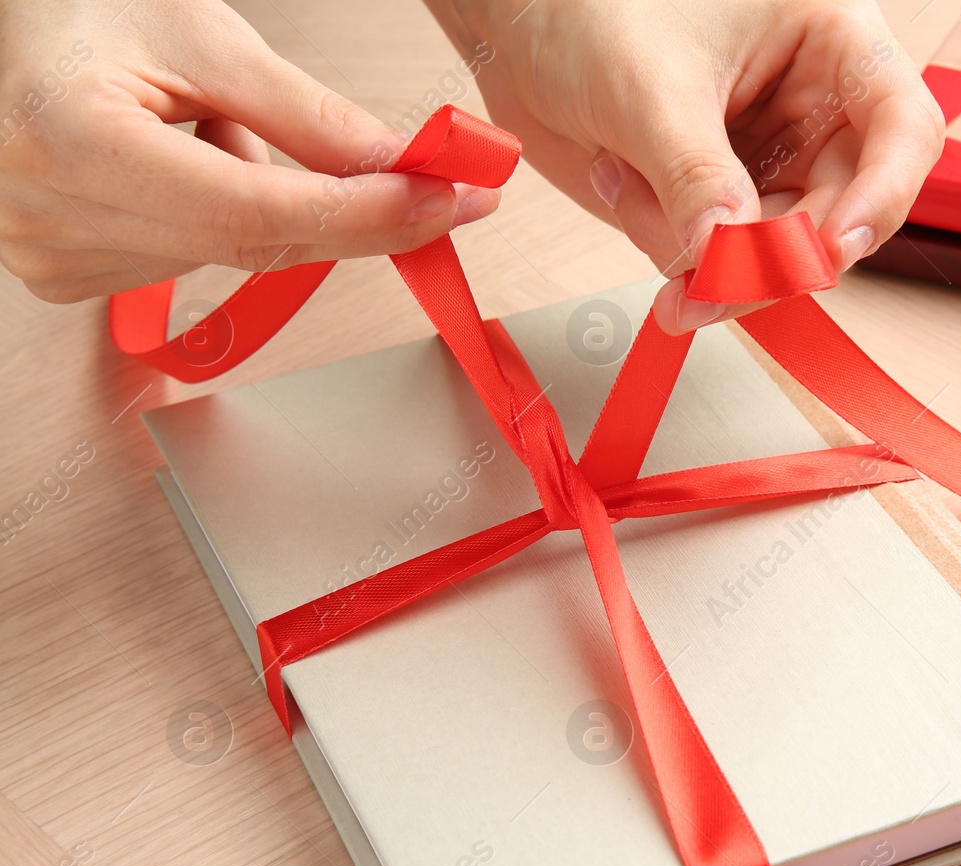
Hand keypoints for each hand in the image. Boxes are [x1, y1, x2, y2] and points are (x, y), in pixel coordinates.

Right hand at [0, 0, 500, 302]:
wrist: (1, 31)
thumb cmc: (72, 6)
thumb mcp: (197, 35)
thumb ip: (303, 114)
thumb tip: (396, 168)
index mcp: (70, 142)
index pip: (257, 213)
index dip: (364, 214)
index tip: (444, 203)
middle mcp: (48, 217)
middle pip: (252, 244)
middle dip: (350, 214)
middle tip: (428, 185)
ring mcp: (50, 254)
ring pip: (229, 253)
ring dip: (257, 195)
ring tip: (195, 118)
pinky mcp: (64, 272)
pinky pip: (191, 257)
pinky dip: (214, 212)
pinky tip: (172, 157)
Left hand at [424, 0, 944, 332]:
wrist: (513, 20)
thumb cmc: (588, 4)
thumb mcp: (649, 86)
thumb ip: (695, 176)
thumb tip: (732, 258)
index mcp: (830, 40)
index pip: (904, 128)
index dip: (883, 196)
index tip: (829, 252)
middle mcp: (814, 105)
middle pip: (842, 214)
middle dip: (771, 259)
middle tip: (704, 291)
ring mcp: (769, 157)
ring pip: (780, 253)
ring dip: (708, 257)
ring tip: (623, 189)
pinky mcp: (723, 198)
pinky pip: (725, 260)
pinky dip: (677, 254)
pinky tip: (621, 191)